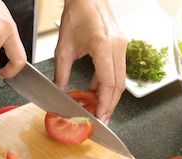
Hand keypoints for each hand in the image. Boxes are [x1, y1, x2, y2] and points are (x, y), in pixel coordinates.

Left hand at [54, 0, 126, 123]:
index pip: (109, 83)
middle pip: (119, 85)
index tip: (100, 119)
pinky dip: (108, 83)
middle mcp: (117, 46)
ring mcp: (122, 45)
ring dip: (110, 96)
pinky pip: (117, 70)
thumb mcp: (63, 47)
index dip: (105, 104)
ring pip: (120, 79)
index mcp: (104, 46)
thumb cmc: (76, 14)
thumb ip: (61, 73)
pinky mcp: (120, 45)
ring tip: (98, 110)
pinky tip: (96, 92)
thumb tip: (59, 93)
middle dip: (110, 106)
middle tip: (101, 121)